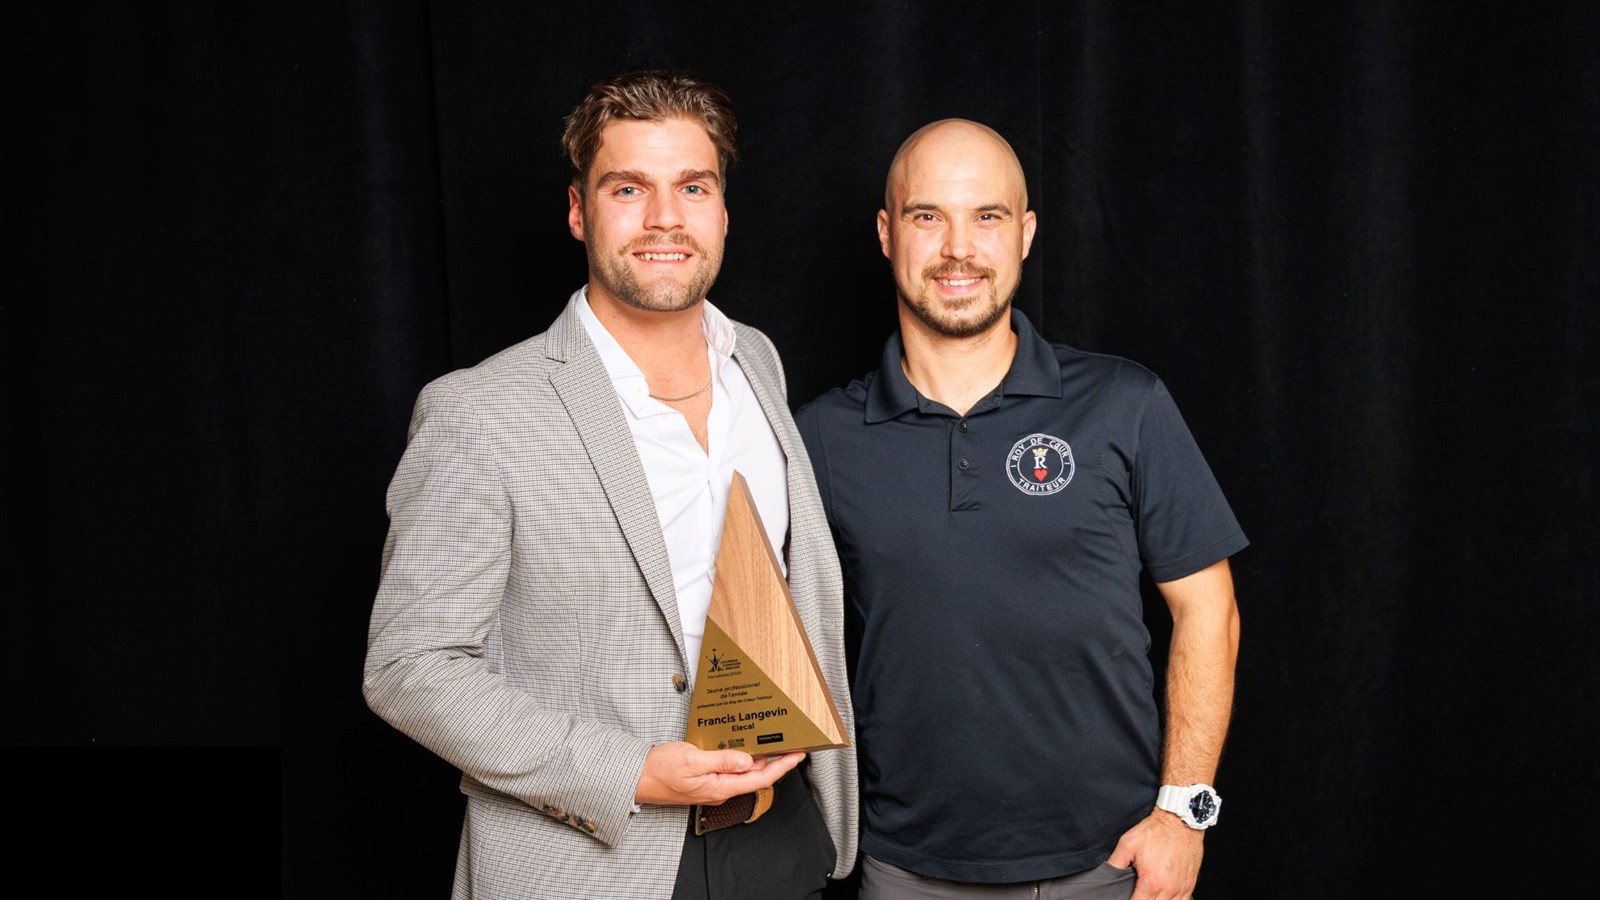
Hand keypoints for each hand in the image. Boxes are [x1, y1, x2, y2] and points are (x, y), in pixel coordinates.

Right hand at [634, 741, 804, 805]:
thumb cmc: (659, 770)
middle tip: (791, 744)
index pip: (759, 778)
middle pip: (755, 776)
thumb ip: (722, 760)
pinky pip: (729, 769)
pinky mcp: (705, 779)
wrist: (635, 777)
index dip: (781, 767)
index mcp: (720, 787)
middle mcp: (719, 790)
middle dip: (775, 762)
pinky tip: (742, 746)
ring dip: (758, 759)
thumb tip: (747, 761)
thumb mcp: (692, 760)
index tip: (797, 755)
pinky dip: (740, 757)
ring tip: (772, 743)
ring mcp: (712, 786)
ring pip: (742, 772)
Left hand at [1106, 810, 1204, 899]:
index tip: (1126, 898)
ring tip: (1148, 895)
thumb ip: (1115, 863)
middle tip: (1136, 894)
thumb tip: (1106, 875)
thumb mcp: (1128, 844)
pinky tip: (1164, 896)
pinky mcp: (1191, 883)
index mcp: (1152, 882)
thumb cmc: (1155, 830)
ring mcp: (1182, 887)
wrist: (1180, 820)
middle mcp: (1169, 889)